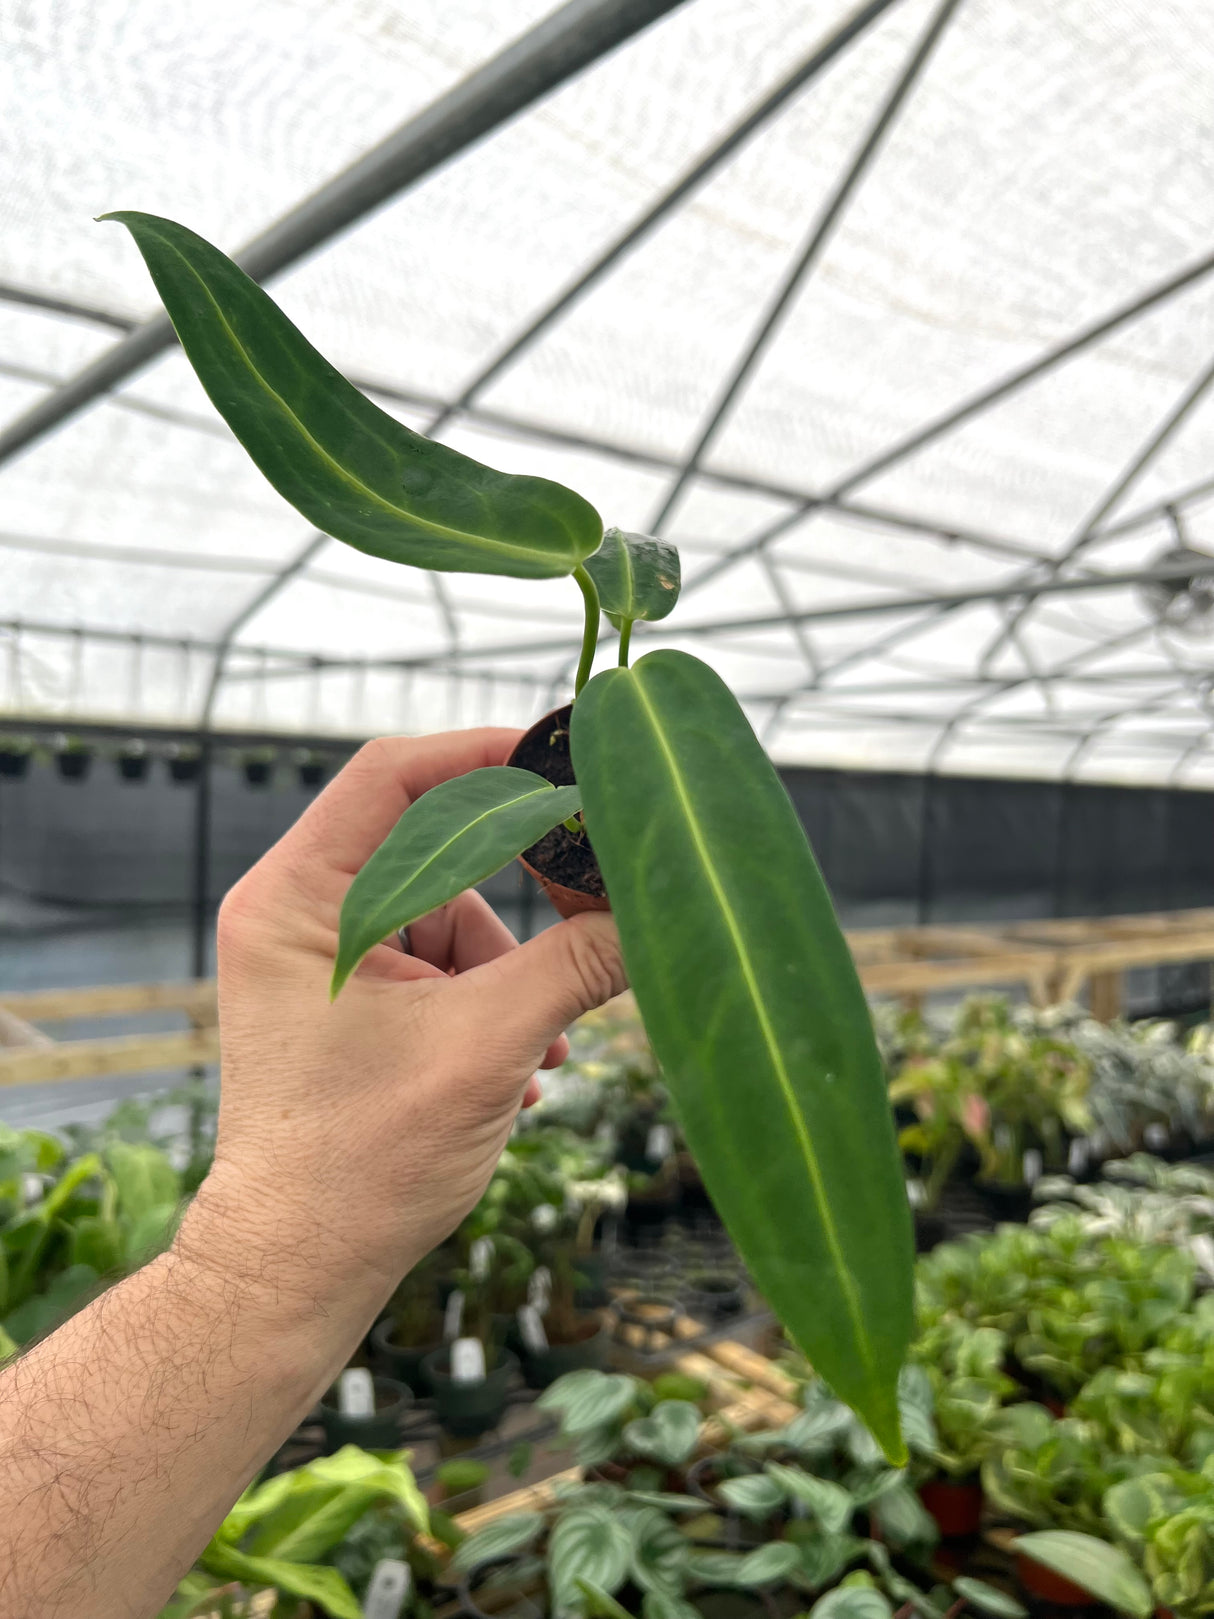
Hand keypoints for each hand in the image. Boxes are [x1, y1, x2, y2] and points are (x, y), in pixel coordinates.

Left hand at [186, 729, 626, 1321]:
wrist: (296, 1270)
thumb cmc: (359, 1164)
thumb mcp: (488, 1049)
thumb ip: (578, 966)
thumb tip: (660, 910)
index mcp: (297, 900)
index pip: (391, 775)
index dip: (483, 755)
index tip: (563, 759)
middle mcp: (298, 913)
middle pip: (429, 841)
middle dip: (519, 882)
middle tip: (593, 893)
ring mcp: (320, 957)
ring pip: (445, 909)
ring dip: (510, 966)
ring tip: (541, 1049)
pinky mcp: (348, 999)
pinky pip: (437, 960)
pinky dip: (489, 996)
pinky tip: (523, 1067)